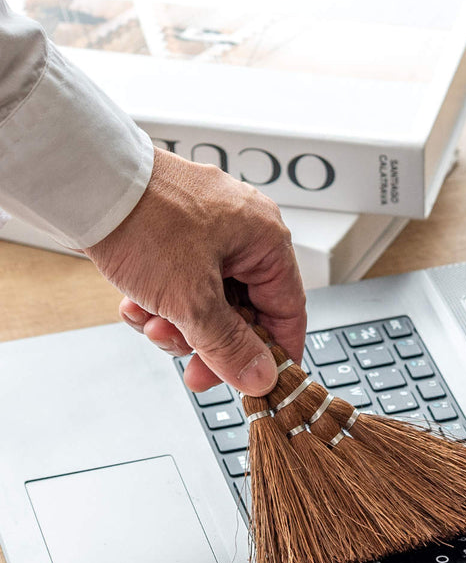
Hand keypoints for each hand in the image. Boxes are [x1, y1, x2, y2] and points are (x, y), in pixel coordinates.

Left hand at [83, 147, 305, 395]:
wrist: (80, 181)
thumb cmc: (143, 219)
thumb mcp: (192, 299)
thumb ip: (230, 346)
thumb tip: (261, 376)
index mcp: (265, 239)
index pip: (288, 309)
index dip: (277, 350)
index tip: (263, 381)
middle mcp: (242, 232)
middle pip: (244, 311)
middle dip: (212, 341)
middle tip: (194, 369)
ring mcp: (207, 231)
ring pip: (209, 302)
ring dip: (180, 324)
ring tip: (152, 324)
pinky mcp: (175, 234)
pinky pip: (182, 284)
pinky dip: (161, 303)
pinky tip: (137, 305)